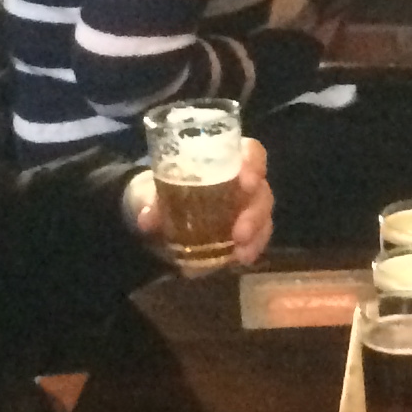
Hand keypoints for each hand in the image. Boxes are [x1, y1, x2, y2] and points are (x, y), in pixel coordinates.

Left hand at [123, 138, 274, 270]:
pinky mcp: (246, 231)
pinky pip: (258, 237)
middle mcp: (242, 181)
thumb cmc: (161, 189)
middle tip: (240, 232)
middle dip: (254, 212)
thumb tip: (147, 217)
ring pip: (264, 216)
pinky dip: (253, 248)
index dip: (254, 164)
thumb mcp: (151, 191)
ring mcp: (246, 207)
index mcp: (225, 159)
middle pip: (261, 190)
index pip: (250, 152)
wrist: (159, 214)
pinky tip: (242, 259)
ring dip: (256, 234)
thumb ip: (150, 200)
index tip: (246, 181)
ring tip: (241, 252)